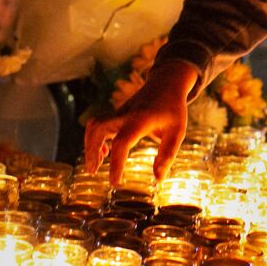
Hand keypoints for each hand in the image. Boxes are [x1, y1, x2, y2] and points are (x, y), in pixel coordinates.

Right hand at [81, 55, 198, 180]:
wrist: (166, 82)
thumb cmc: (173, 109)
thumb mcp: (177, 132)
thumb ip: (167, 155)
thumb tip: (158, 179)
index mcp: (140, 119)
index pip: (122, 142)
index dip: (116, 164)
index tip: (114, 183)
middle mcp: (125, 114)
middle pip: (99, 128)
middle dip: (91, 150)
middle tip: (93, 171)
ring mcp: (119, 111)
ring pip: (94, 124)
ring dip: (90, 144)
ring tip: (95, 165)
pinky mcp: (117, 112)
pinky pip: (99, 123)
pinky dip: (95, 138)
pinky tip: (104, 151)